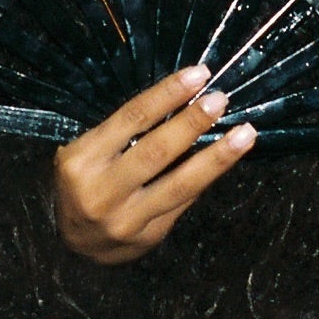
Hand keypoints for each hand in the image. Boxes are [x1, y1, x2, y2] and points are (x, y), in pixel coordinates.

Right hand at [54, 64, 256, 267]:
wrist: (73, 243)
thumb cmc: (84, 183)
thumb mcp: (87, 153)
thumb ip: (124, 135)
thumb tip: (182, 104)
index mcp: (82, 160)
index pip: (131, 119)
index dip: (167, 94)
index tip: (198, 75)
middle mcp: (101, 191)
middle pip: (156, 151)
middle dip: (192, 123)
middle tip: (220, 99)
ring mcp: (126, 219)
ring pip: (179, 184)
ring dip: (217, 157)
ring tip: (245, 134)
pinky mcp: (147, 237)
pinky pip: (182, 203)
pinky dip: (205, 179)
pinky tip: (226, 161)